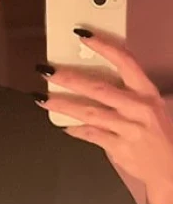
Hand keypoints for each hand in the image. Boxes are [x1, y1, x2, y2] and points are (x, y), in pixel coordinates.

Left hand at [36, 32, 172, 196]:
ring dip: (63, 105)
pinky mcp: (118, 147)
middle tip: (48, 71)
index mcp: (147, 92)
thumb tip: (92, 81)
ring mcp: (127, 128)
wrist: (170, 167)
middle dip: (69, 78)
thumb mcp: (151, 106)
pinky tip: (63, 125)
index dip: (103, 46)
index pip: (125, 62)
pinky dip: (75, 129)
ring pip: (89, 112)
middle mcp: (138, 108)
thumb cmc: (158, 134)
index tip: (83, 36)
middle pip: (98, 88)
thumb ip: (127, 93)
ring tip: (43, 99)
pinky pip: (91, 134)